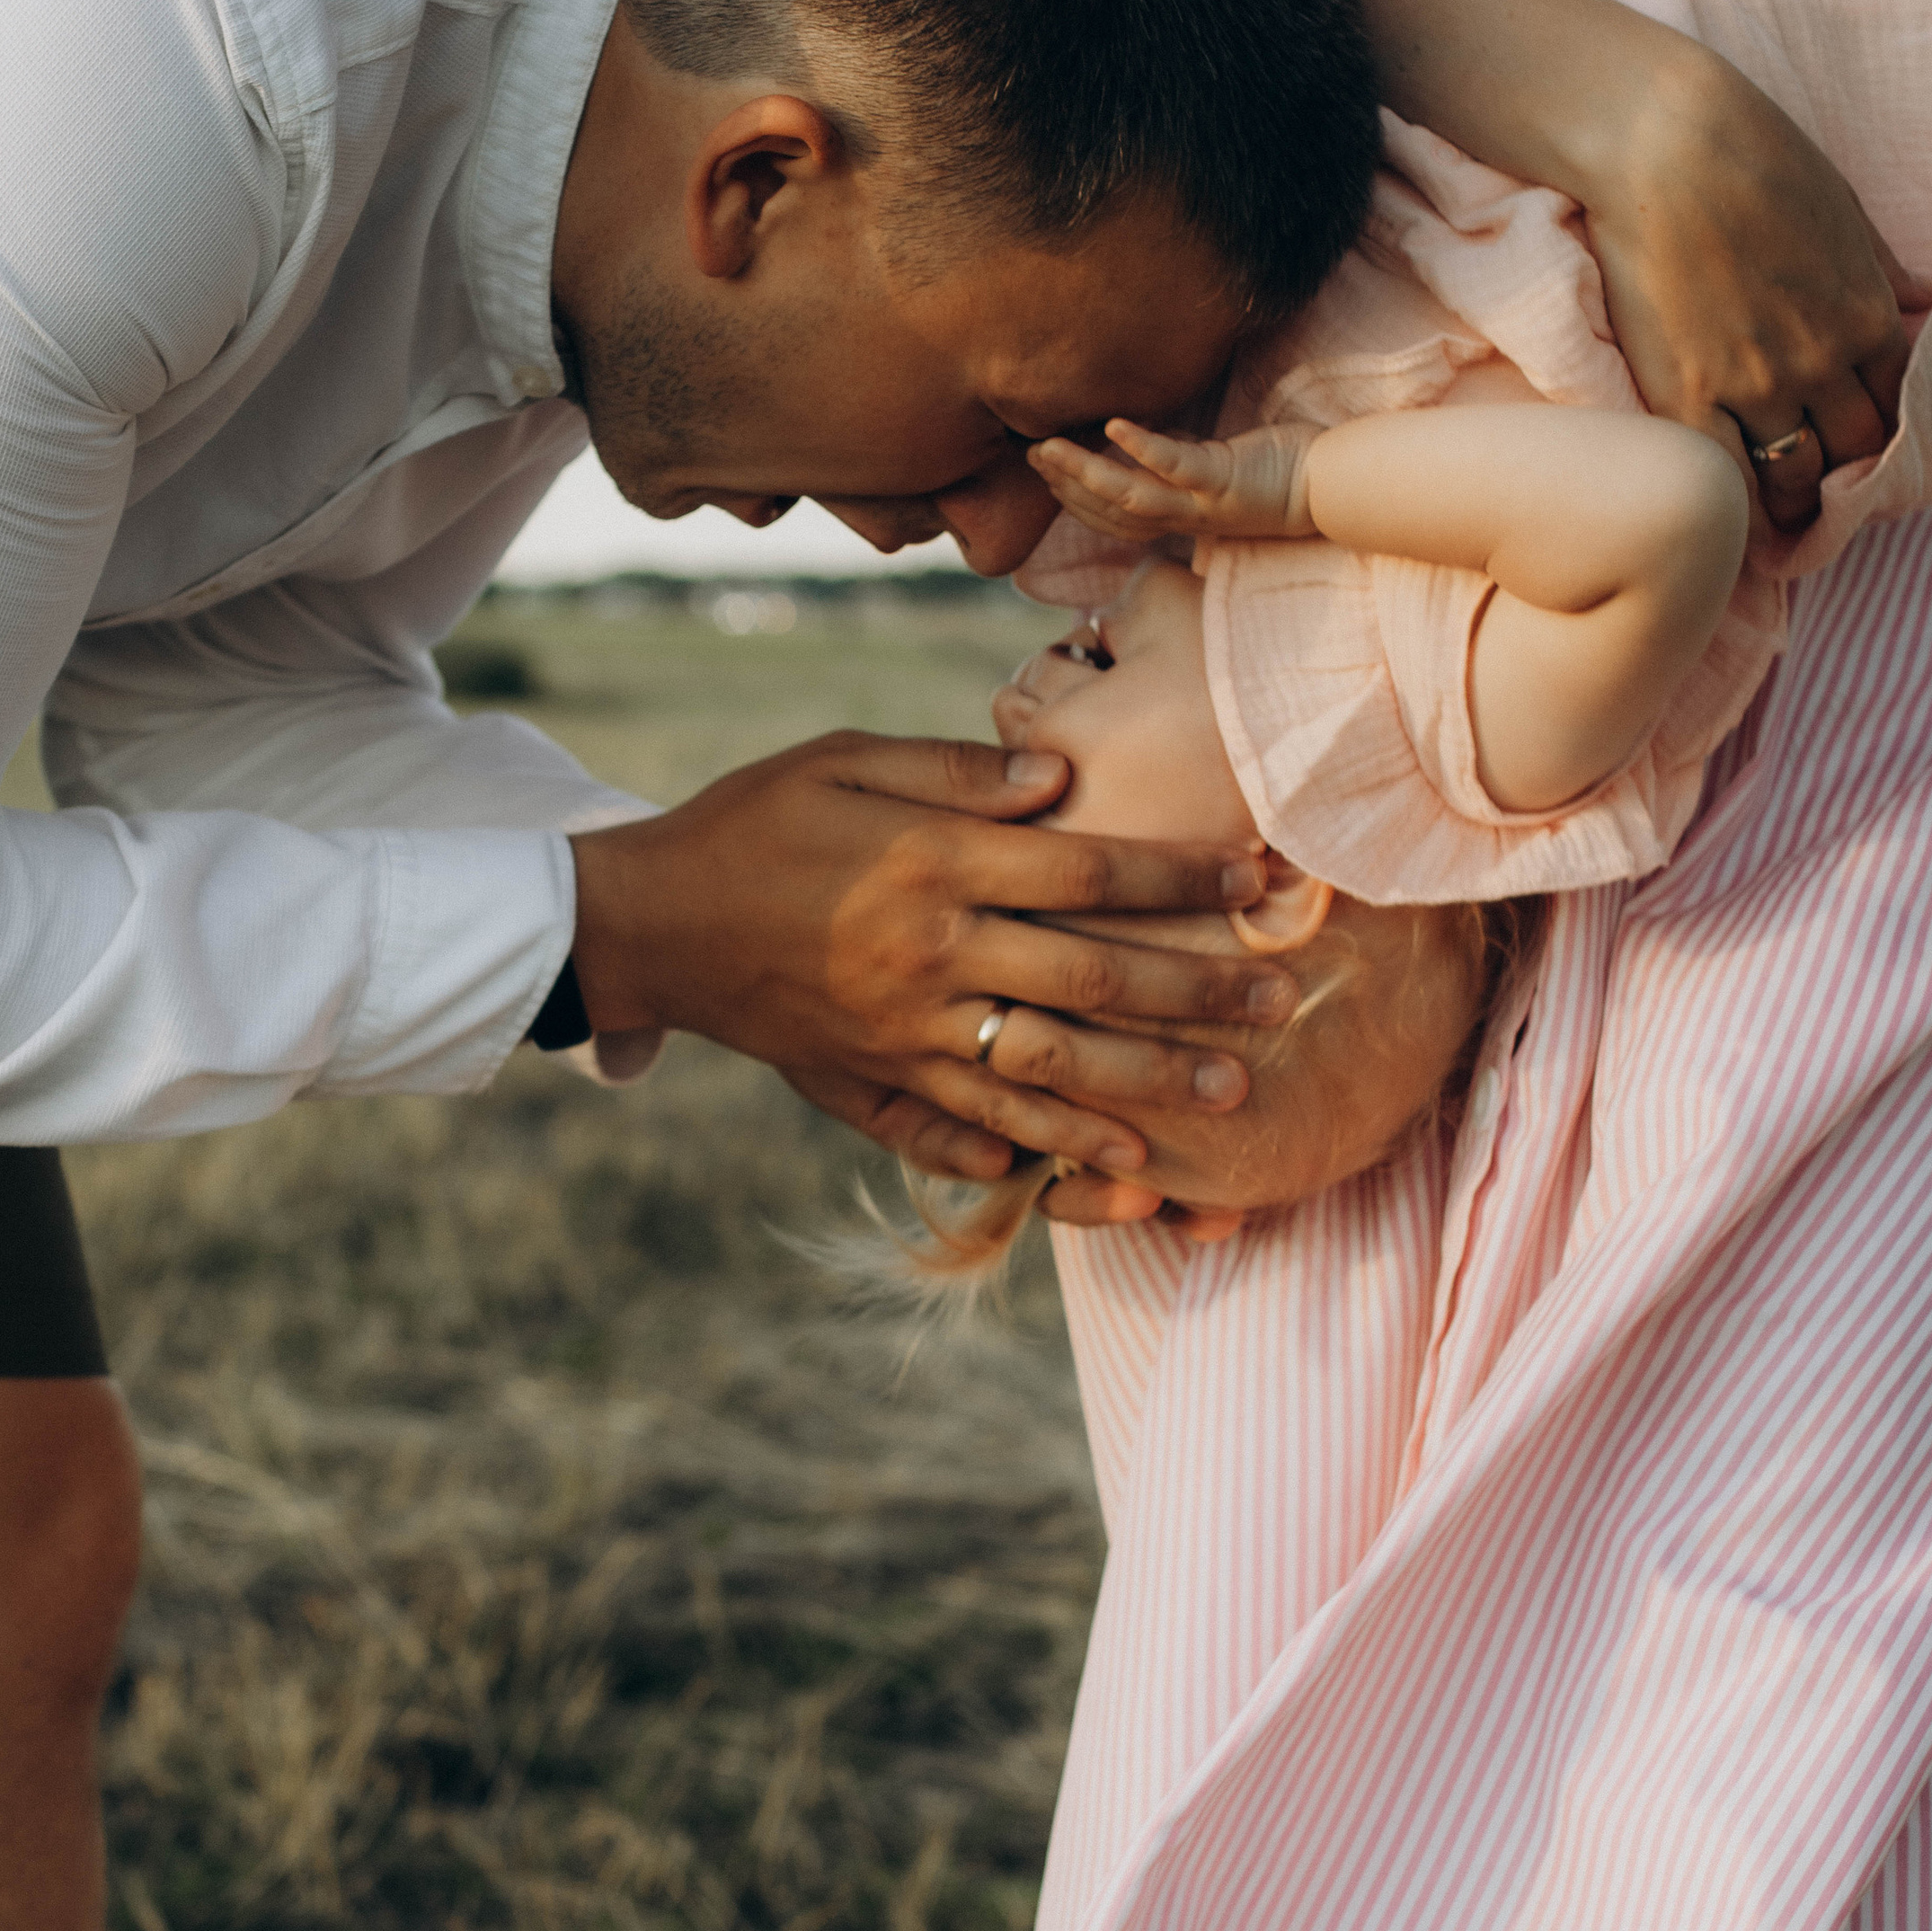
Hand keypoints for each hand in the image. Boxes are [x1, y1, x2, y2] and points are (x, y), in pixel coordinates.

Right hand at [569, 732, 1296, 1182]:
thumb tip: (1060, 777)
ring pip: (1049, 1075)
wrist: (651, 921)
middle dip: (1196, 996)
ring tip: (1231, 1100)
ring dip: (1147, 1089)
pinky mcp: (873, 1085)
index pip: (1085, 873)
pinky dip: (1043, 1155)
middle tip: (1280, 1006)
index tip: (1257, 880)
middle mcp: (929, 958)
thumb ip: (952, 769)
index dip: (1179, 878)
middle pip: (1091, 985)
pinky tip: (1113, 1170)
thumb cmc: (754, 821)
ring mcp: (903, 1036)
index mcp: (930, 866)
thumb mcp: (842, 760)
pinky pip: (970, 1134)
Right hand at [1030, 418, 1316, 546]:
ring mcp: (1203, 504)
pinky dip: (1143, 448)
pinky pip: (1176, 467)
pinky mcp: (1226, 482)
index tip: (1044, 472)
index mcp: (1181, 516)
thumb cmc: (1281, 473)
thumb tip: (1145, 443)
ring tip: (1049, 449)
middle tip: (1030, 457)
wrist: (1335, 485)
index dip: (1075, 500)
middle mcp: (1186, 518)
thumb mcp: (1217, 471)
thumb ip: (1180, 463)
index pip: (1114, 516)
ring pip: (1131, 498)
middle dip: (1066, 487)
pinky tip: (1113, 426)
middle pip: (1111, 512)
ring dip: (1086, 475)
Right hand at [1578, 42, 1925, 531]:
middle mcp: (1823, 361)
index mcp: (1867, 316)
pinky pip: (1723, 478)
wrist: (1665, 145)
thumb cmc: (1753, 157)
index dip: (1875, 437)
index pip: (1891, 406)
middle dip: (1840, 472)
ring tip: (1774, 508)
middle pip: (1851, 450)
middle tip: (1815, 485)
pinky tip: (1725, 514)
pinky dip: (1733, 508)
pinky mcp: (1687, 396)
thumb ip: (1881, 269)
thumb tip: (1924, 300)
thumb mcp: (1842, 208)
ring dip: (1790, 497)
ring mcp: (1756, 385)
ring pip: (1793, 475)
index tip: (1852, 449)